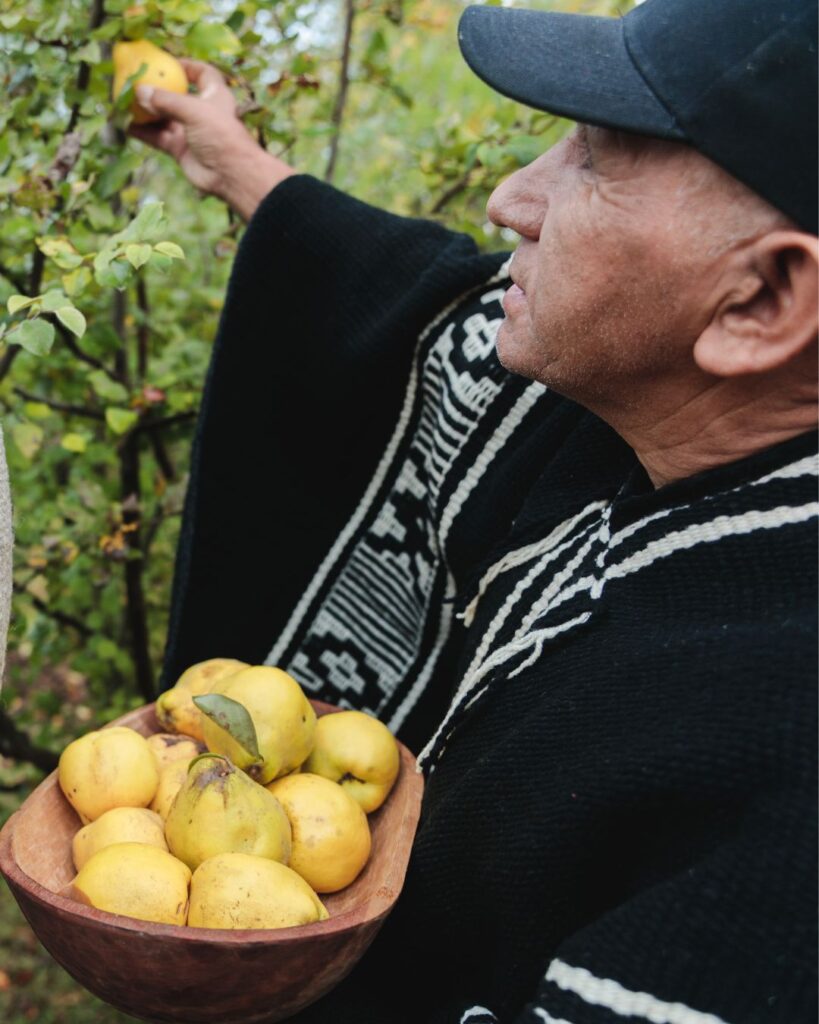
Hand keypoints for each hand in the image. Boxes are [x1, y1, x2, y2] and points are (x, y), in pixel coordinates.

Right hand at [130, 59, 294, 220]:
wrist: (231, 175)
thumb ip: (166, 101)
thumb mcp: (194, 111)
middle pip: (177, 95)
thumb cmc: (221, 136)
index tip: (168, 61)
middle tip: (136, 79)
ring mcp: (190, 132)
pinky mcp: (181, 149)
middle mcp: (202, 112)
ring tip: (125, 101)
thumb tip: (139, 91)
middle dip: (158, 89)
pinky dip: (143, 131)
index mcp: (215, 96)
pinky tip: (126, 125)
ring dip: (146, 111)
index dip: (188, 65)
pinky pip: (157, 137)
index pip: (204, 73)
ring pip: (164, 117)